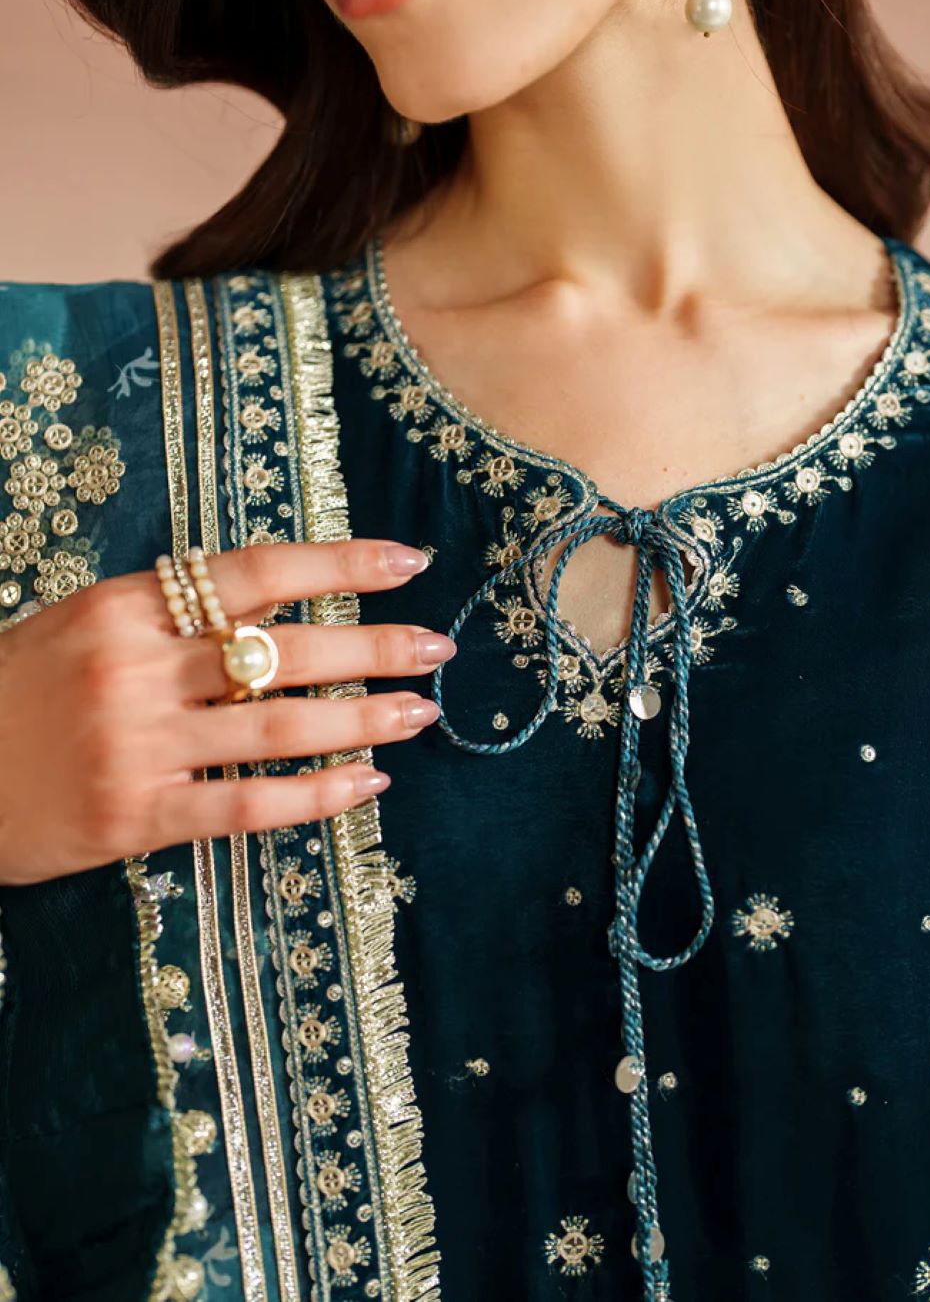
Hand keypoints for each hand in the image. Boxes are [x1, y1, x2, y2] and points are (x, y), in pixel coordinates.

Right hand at [0, 539, 454, 884]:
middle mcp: (136, 667)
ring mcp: (136, 744)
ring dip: (363, 719)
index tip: (408, 561)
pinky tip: (366, 785)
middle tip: (439, 647)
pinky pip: (246, 805)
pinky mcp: (134, 817)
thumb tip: (275, 602)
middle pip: (285, 649)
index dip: (341, 565)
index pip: (256, 571)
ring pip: (279, 727)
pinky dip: (315, 795)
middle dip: (374, 647)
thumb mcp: (81, 625)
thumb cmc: (14, 694)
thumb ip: (168, 613)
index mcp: (124, 605)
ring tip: (420, 714)